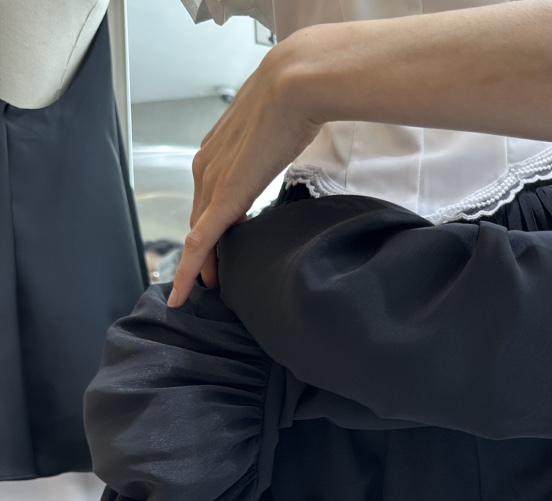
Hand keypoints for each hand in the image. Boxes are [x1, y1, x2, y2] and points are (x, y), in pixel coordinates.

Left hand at [169, 39, 321, 307]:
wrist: (295, 86)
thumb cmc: (293, 102)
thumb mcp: (277, 133)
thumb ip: (269, 151)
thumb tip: (283, 155)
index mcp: (217, 151)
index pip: (209, 199)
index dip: (210, 227)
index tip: (216, 249)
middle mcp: (206, 167)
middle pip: (200, 221)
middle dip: (203, 252)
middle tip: (210, 280)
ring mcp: (211, 183)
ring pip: (199, 235)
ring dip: (200, 264)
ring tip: (204, 289)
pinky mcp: (223, 199)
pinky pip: (200, 242)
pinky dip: (189, 269)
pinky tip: (183, 290)